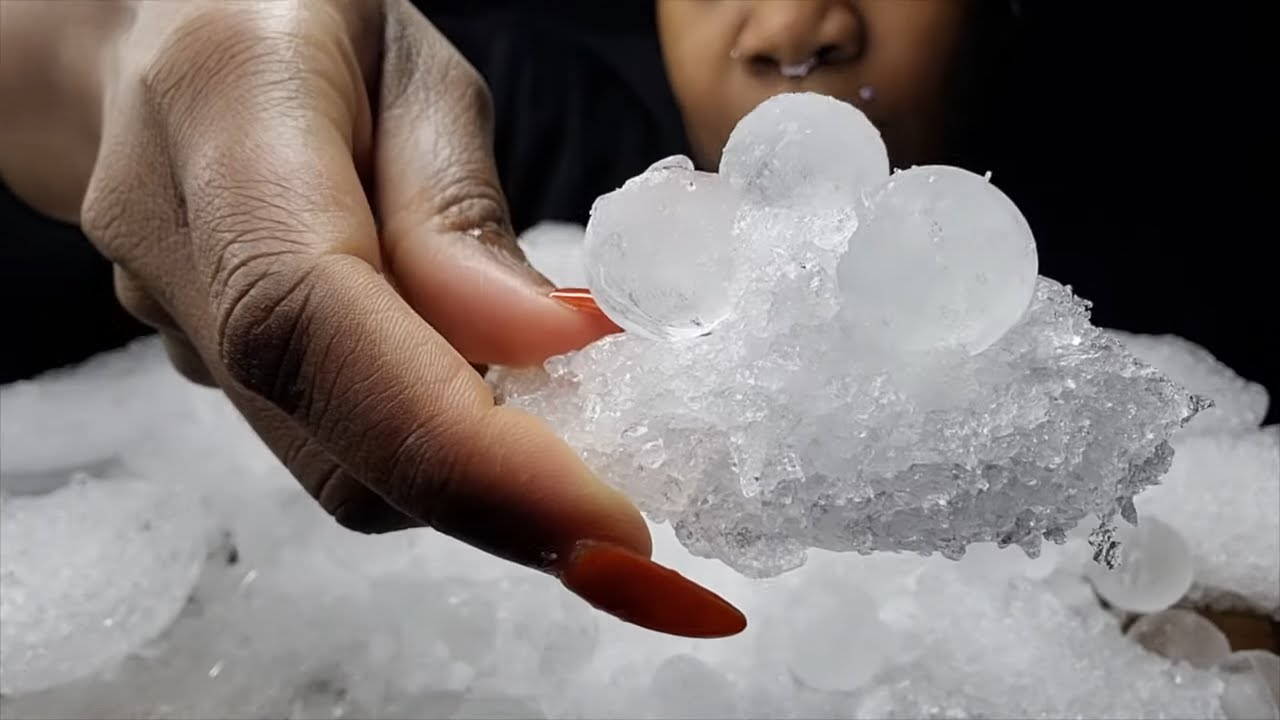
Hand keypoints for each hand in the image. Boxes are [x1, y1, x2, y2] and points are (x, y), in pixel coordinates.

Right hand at [0, 0, 744, 637]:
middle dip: (503, 492)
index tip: (611, 529)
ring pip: (340, 472)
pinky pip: (335, 448)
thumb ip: (458, 208)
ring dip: (475, 472)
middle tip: (627, 471)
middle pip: (336, 446)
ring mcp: (172, 329)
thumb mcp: (412, 63)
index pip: (313, 324)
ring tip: (557, 394)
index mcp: (222, 113)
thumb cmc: (308, 21)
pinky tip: (481, 380)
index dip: (463, 450)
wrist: (153, 37)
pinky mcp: (209, 375)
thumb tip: (550, 348)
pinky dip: (432, 446)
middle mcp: (167, 247)